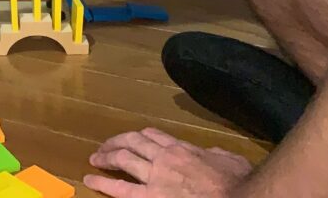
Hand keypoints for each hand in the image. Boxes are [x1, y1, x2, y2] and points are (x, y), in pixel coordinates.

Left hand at [85, 128, 252, 197]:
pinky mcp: (149, 197)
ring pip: (123, 159)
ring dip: (105, 157)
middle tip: (105, 147)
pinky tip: (89, 181)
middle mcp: (164, 158)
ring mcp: (155, 177)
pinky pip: (120, 188)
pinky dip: (102, 183)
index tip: (134, 138)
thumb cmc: (238, 183)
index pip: (156, 136)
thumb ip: (216, 155)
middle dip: (116, 142)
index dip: (141, 136)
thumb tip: (211, 154)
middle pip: (133, 142)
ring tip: (94, 159)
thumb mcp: (230, 160)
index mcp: (183, 149)